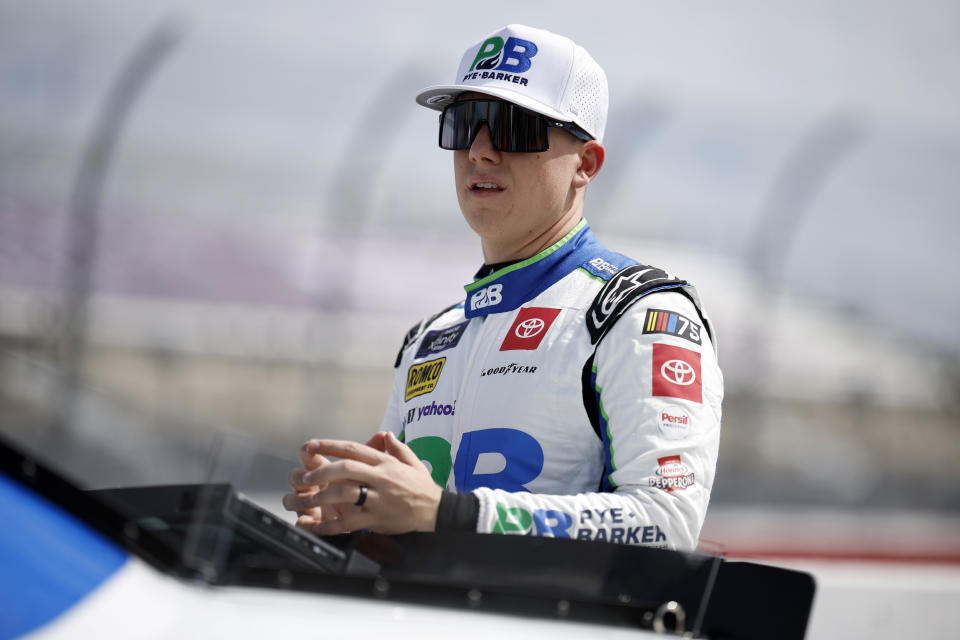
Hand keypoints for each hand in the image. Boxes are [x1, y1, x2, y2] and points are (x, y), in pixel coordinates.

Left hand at [283, 432, 441, 535]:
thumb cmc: (422, 486)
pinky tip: (319, 527)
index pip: (353, 449)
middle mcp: (380, 478)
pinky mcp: (377, 519)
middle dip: (321, 471)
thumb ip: (397, 448)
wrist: (436, 511)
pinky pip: (350, 522)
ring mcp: (378, 499)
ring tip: (309, 499)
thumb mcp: (412, 462)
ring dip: (323, 495)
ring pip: (345, 493)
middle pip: (345, 469)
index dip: (329, 445)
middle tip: (305, 476)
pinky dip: (332, 525)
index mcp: (385, 463)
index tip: (310, 445)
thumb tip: (385, 435)